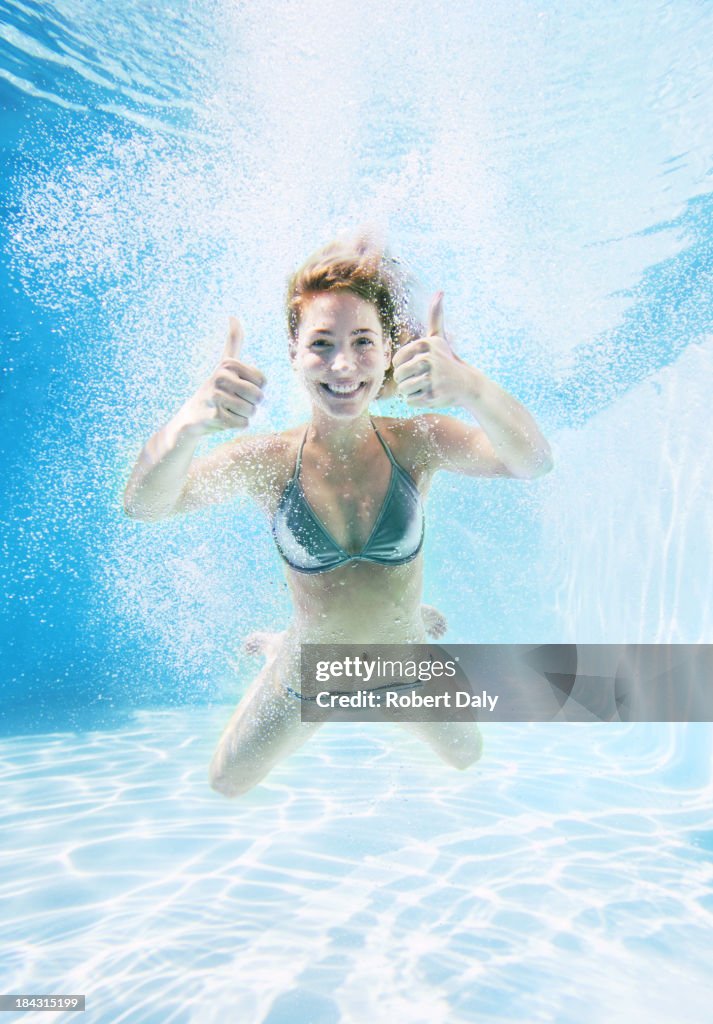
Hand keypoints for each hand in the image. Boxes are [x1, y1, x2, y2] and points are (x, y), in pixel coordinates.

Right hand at [182, 317, 265, 433]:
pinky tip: (223, 419)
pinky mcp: (215, 415)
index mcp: (229, 364)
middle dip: (251, 404)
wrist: (192, 417)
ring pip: (252, 411)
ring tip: (228, 410)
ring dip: (244, 415)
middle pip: (259, 396)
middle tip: (233, 402)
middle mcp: (222, 376)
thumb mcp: (224, 364)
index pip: (263, 381)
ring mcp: (217, 396)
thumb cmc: (214, 389)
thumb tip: (233, 316)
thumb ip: (232, 341)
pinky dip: (237, 424)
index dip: (256, 389)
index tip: (239, 388)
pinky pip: (243, 423)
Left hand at [392, 293, 464, 407]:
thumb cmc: (448, 360)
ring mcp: (432, 378)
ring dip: (412, 392)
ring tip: (427, 386)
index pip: (396, 361)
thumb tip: (440, 291)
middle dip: (407, 381)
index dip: (404, 367)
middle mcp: (428, 359)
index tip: (419, 366)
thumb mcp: (440, 337)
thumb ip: (436, 316)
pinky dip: (418, 401)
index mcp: (425, 344)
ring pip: (403, 390)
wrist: (468, 384)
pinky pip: (410, 401)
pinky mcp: (434, 395)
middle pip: (398, 376)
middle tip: (424, 379)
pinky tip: (431, 394)